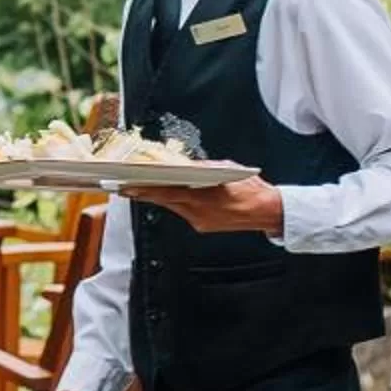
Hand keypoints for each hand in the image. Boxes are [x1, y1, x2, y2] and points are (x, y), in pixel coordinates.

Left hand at [123, 176, 281, 233]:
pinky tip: (166, 195)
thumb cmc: (249, 187)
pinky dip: (174, 203)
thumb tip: (184, 164)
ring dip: (157, 197)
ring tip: (137, 188)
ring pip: (172, 207)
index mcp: (204, 196)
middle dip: (143, 193)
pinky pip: (183, 212)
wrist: (268, 211)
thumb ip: (202, 166)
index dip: (146, 190)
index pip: (167, 192)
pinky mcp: (203, 226)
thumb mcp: (225, 168)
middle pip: (164, 201)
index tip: (128, 186)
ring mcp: (200, 221)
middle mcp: (199, 212)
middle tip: (122, 187)